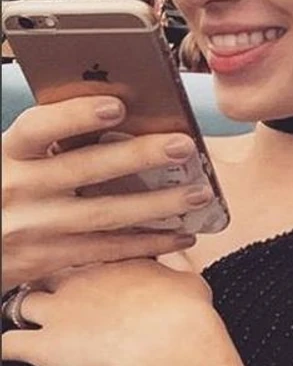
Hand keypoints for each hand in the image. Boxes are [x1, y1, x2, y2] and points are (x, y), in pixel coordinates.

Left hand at [1, 257, 215, 365]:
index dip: (82, 252)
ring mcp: (59, 310)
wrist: (169, 344)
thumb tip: (183, 263)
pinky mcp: (44, 346)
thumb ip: (178, 268)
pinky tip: (4, 352)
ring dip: (22, 310)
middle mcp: (81, 277)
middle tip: (48, 283)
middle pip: (46, 266)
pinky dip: (3, 349)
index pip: (87, 245)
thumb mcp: (190, 281)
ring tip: (24, 316)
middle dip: (43, 275)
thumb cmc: (186, 315)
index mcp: (115, 258)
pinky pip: (7, 345)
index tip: (83, 256)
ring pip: (21, 301)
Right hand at [2, 96, 212, 290]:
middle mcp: (18, 189)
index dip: (76, 115)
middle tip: (184, 146)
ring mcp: (35, 227)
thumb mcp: (13, 159)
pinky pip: (107, 249)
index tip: (117, 106)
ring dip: (158, 204)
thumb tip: (121, 109)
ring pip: (106, 214)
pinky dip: (149, 242)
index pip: (38, 127)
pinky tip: (183, 233)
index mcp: (8, 154)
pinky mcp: (50, 258)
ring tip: (200, 193)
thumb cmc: (5, 188)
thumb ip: (51, 139)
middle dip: (138, 156)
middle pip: (84, 169)